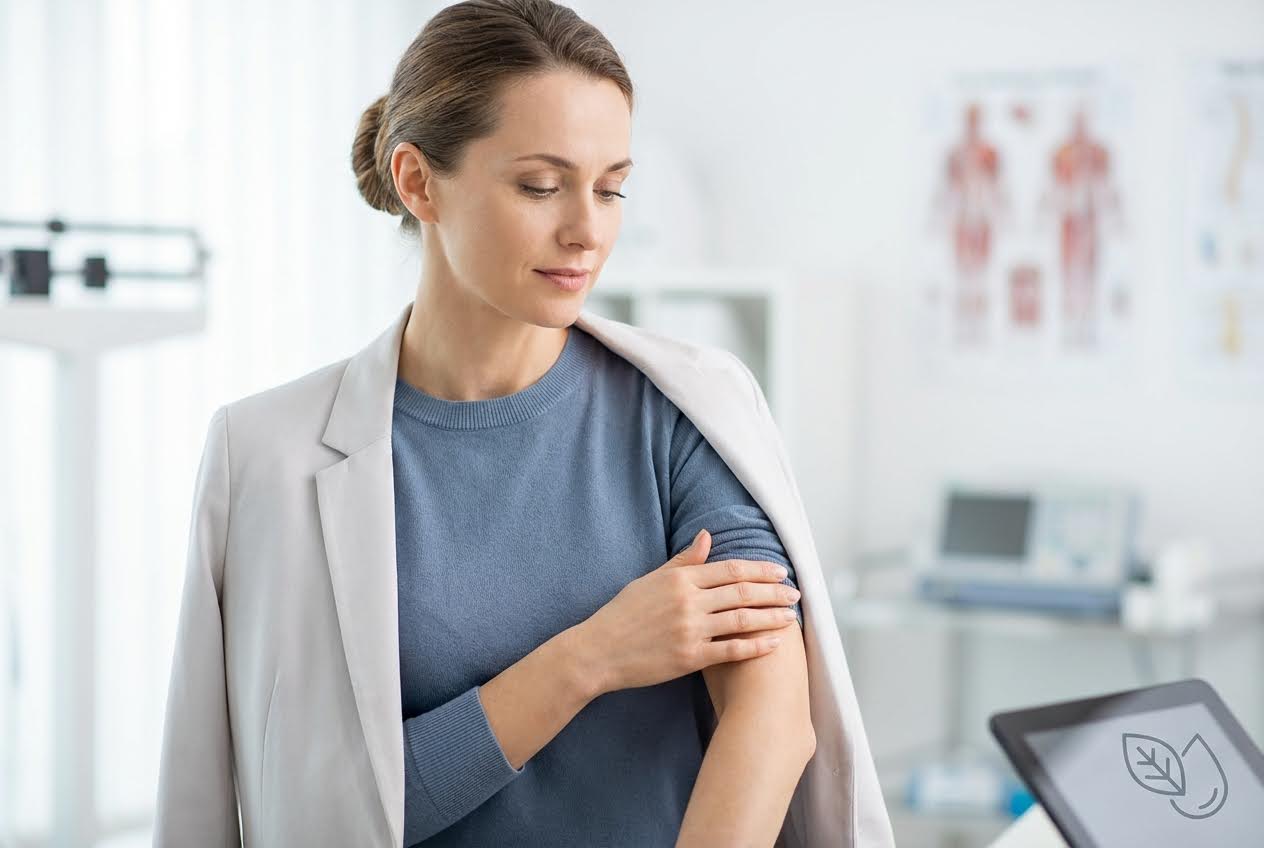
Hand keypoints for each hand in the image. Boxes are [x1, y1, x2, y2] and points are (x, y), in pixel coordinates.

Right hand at [579, 529, 800, 695]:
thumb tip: (707, 536)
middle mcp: (689, 602)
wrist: (599, 650)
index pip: (730, 569)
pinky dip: (756, 646)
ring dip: (772, 616)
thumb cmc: (623, 614)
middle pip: (742, 592)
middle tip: (796, 592)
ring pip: (742, 619)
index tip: (780, 571)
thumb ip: (683, 561)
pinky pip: (731, 650)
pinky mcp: (690, 658)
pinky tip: (775, 643)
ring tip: (792, 615)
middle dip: (774, 591)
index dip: (759, 569)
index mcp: (680, 579)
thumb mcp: (651, 580)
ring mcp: (691, 630)